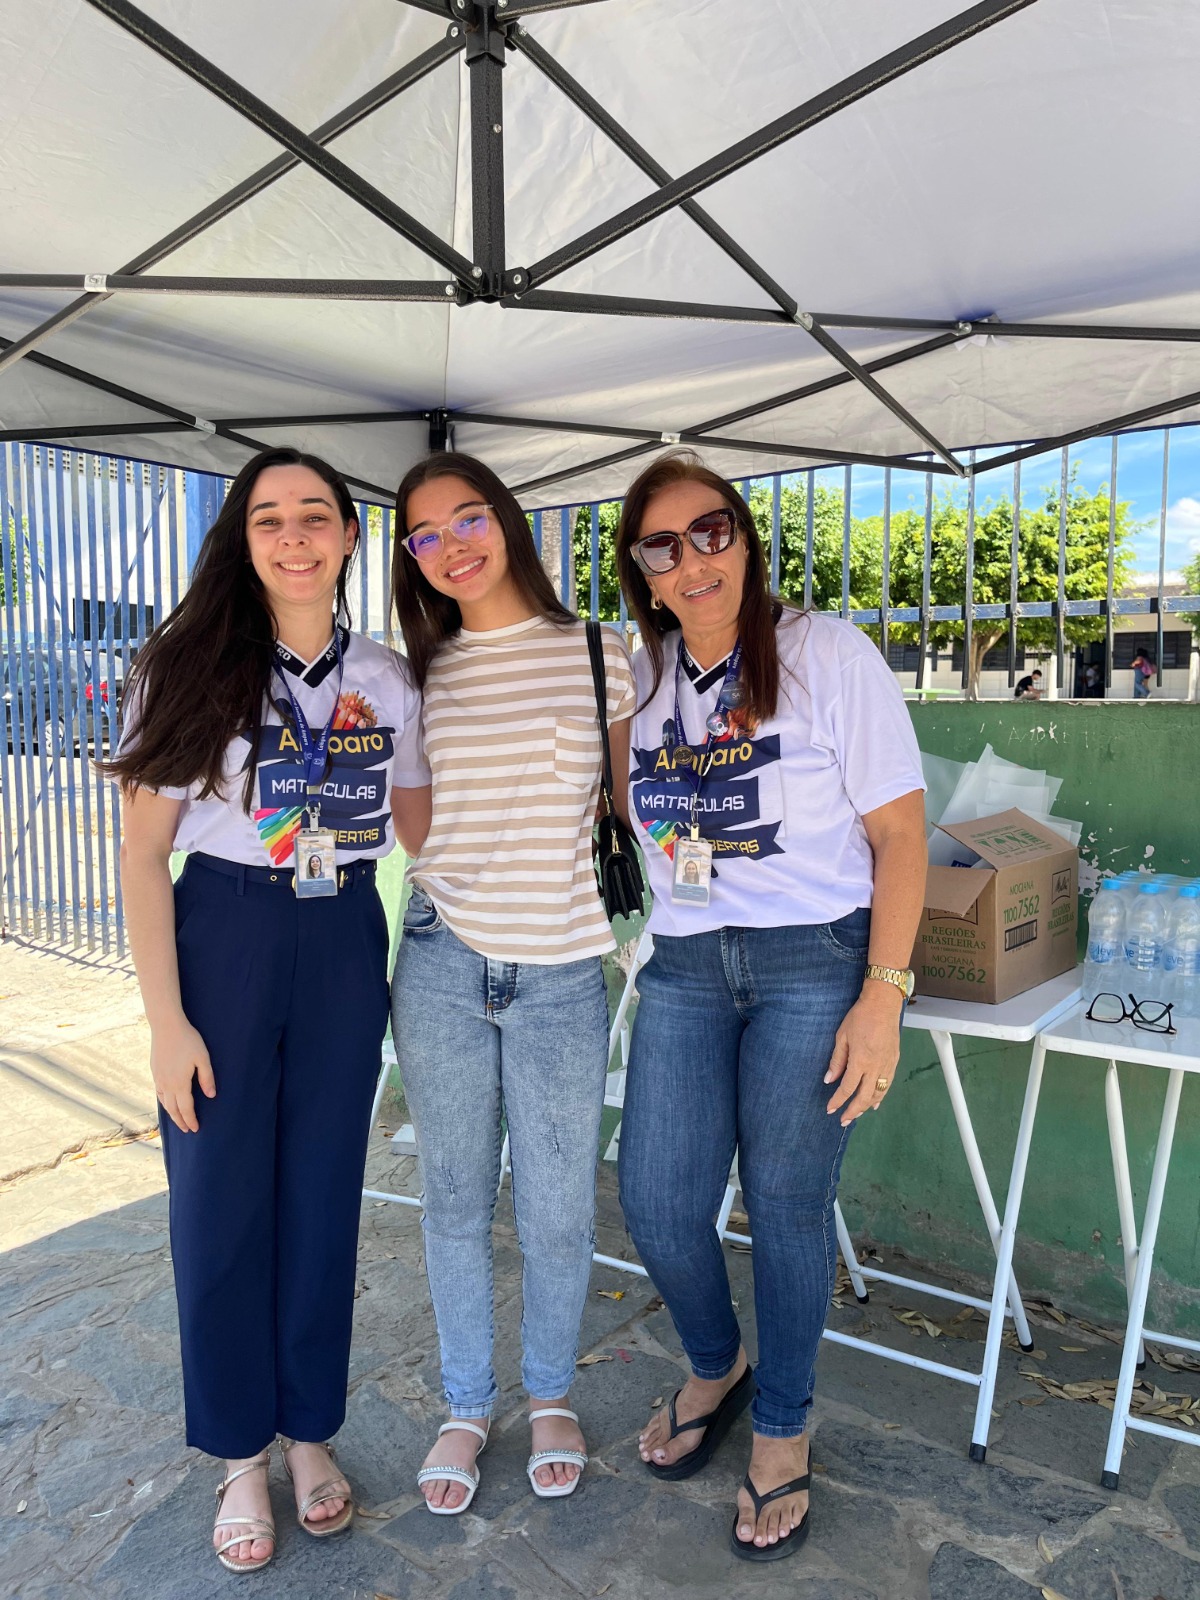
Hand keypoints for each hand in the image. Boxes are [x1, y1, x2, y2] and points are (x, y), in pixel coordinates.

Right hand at [150, 1015, 214, 1132]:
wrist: (166, 1026)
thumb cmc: (188, 1040)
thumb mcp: (202, 1058)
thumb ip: (207, 1078)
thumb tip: (211, 1096)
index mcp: (180, 1083)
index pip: (186, 1108)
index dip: (191, 1120)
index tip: (196, 1129)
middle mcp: (167, 1084)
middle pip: (173, 1109)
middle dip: (181, 1121)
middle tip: (188, 1130)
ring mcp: (158, 1078)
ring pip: (164, 1103)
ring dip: (172, 1113)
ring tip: (179, 1120)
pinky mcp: (154, 1072)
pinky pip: (159, 1093)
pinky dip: (164, 1102)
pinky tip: (167, 1102)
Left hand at [824, 985, 901, 1126]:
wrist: (883, 1005)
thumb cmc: (860, 1017)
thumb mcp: (842, 1036)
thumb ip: (837, 1060)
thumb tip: (829, 1079)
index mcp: (860, 1061)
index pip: (847, 1088)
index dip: (838, 1101)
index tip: (830, 1109)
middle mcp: (876, 1067)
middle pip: (864, 1097)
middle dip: (853, 1111)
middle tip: (843, 1121)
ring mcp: (887, 1065)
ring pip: (879, 1093)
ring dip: (867, 1106)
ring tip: (857, 1114)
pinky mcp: (895, 1061)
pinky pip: (888, 1084)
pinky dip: (881, 1096)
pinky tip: (875, 1102)